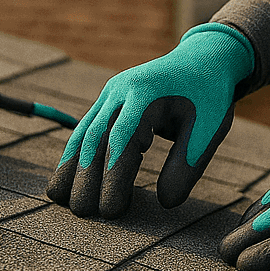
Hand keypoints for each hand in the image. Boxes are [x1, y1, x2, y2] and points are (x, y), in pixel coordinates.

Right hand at [46, 23, 253, 217]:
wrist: (205, 57)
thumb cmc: (209, 95)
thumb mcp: (209, 128)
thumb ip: (188, 164)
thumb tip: (167, 203)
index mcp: (147, 92)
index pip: (122, 139)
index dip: (113, 176)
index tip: (110, 210)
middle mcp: (122, 89)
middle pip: (96, 135)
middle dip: (85, 176)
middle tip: (82, 213)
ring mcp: (112, 92)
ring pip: (85, 130)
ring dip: (71, 164)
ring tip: (59, 198)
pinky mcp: (110, 99)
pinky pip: (88, 127)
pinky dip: (77, 152)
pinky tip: (69, 176)